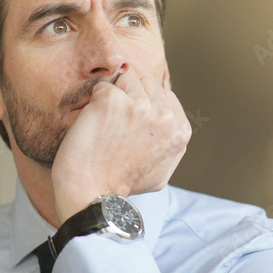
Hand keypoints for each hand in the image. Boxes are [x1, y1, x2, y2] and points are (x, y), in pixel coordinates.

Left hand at [51, 65, 191, 223]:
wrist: (92, 192)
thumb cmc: (123, 184)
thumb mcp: (162, 170)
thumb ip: (170, 143)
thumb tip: (170, 122)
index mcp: (180, 129)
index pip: (164, 95)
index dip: (145, 107)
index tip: (132, 128)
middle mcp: (165, 116)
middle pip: (146, 82)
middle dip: (132, 97)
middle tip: (118, 126)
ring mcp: (139, 106)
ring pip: (125, 80)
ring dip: (113, 98)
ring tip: (106, 126)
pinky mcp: (112, 102)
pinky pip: (102, 87)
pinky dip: (94, 102)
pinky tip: (94, 126)